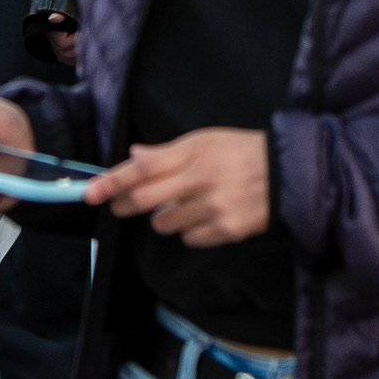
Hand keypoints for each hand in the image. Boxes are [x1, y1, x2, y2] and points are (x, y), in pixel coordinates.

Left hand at [88, 127, 272, 245]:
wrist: (287, 174)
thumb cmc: (243, 151)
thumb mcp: (206, 140)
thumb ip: (168, 152)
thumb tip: (134, 156)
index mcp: (193, 154)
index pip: (142, 169)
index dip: (113, 181)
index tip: (90, 192)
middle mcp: (199, 181)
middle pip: (145, 200)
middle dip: (124, 204)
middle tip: (120, 205)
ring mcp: (212, 209)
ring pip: (165, 224)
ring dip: (165, 217)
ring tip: (184, 205)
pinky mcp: (226, 230)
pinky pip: (190, 238)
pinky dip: (192, 230)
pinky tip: (207, 217)